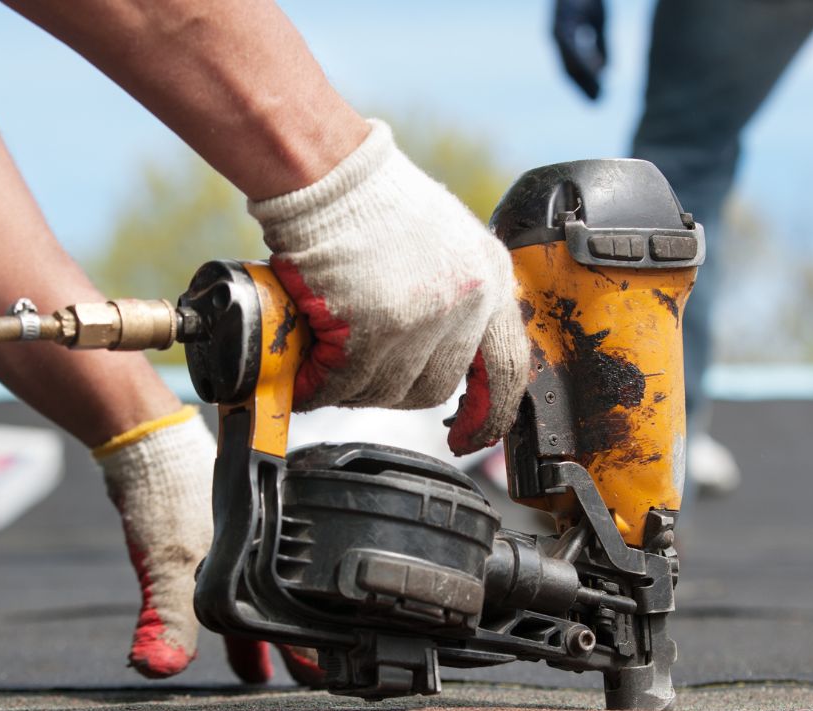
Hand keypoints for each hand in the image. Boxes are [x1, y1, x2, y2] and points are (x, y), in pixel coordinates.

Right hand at [248, 120, 529, 455]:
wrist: (330, 172)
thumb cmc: (374, 199)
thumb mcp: (446, 242)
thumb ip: (456, 295)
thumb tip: (441, 350)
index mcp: (490, 280)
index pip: (507, 367)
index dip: (489, 412)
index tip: (470, 436)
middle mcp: (467, 302)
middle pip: (435, 386)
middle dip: (392, 387)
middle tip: (359, 371)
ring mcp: (422, 318)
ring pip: (387, 390)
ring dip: (352, 387)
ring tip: (325, 361)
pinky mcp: (374, 328)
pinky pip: (345, 382)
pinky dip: (319, 385)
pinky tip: (305, 372)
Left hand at [553, 0, 608, 99]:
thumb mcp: (600, 23)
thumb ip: (600, 46)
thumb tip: (606, 71)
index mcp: (564, 38)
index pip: (572, 68)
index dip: (584, 84)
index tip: (598, 100)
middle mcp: (557, 35)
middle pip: (568, 69)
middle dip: (583, 87)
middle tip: (598, 103)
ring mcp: (558, 27)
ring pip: (569, 60)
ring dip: (583, 78)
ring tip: (597, 93)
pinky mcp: (564, 20)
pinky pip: (572, 45)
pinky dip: (583, 59)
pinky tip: (597, 70)